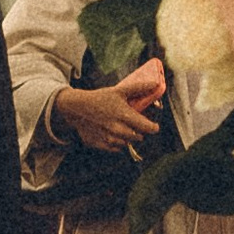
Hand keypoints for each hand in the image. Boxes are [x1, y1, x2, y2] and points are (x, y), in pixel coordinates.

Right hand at [52, 65, 167, 154]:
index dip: (153, 128)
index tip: (154, 126)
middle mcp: (117, 129)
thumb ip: (139, 88)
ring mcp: (108, 138)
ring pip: (127, 144)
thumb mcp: (119, 91)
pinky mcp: (99, 144)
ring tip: (121, 128)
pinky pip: (115, 149)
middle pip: (138, 137)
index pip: (147, 128)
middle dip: (139, 131)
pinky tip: (112, 133)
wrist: (77, 108)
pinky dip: (117, 143)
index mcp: (124, 116)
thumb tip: (156, 84)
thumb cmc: (100, 98)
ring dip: (128, 138)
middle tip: (134, 124)